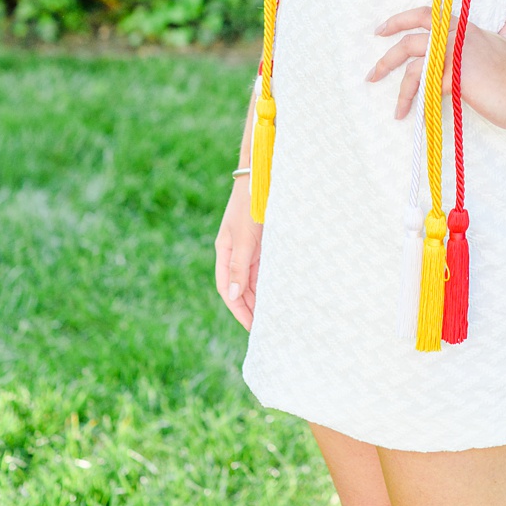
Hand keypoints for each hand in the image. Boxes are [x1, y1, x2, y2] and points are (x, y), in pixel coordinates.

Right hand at [215, 180, 263, 329]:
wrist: (263, 176)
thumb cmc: (250, 204)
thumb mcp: (243, 237)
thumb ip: (238, 266)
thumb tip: (232, 294)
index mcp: (225, 251)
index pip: (227, 289)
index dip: (238, 310)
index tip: (253, 328)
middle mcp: (235, 252)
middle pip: (240, 288)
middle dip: (250, 309)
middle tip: (268, 329)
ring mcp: (249, 248)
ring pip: (253, 280)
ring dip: (261, 298)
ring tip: (276, 317)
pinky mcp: (262, 243)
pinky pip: (265, 269)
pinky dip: (270, 284)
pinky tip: (280, 294)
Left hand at [367, 4, 505, 130]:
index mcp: (460, 25)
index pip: (421, 14)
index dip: (398, 21)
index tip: (380, 31)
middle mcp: (452, 37)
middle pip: (407, 43)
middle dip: (386, 60)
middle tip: (372, 75)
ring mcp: (451, 58)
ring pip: (413, 71)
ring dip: (401, 92)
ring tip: (397, 110)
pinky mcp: (452, 79)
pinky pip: (427, 92)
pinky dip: (421, 106)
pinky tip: (418, 119)